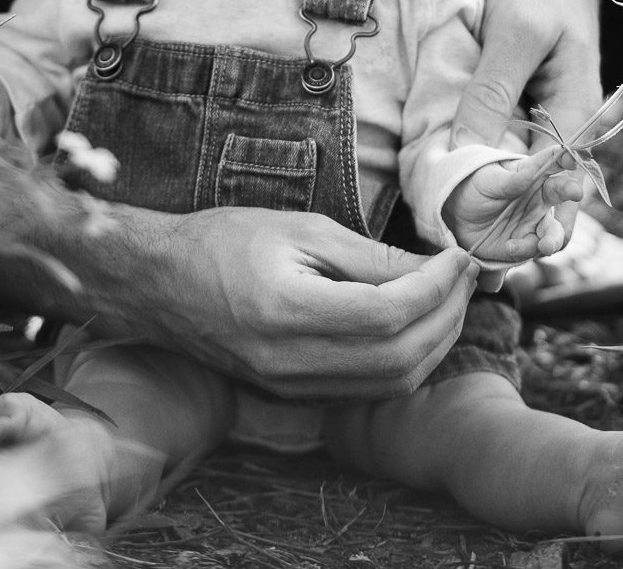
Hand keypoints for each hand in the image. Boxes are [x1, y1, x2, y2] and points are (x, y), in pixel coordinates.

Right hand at [66, 205, 480, 400]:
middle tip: (465, 275)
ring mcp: (291, 386)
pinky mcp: (292, 393)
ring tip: (449, 297)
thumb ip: (368, 256)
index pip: (389, 314)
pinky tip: (416, 324)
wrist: (158, 283)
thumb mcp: (300, 228)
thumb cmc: (224, 241)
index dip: (436, 287)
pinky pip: (366, 391)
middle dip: (446, 316)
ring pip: (388, 384)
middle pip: (398, 359)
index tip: (459, 256)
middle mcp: (291, 362)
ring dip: (433, 343)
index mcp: (289, 312)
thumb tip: (432, 268)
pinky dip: (404, 362)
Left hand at [443, 150, 584, 262]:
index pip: (553, 162)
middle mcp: (540, 198)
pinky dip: (525, 250)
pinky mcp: (525, 243)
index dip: (565, 158)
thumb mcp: (489, 179)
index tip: (571, 158)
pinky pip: (532, 249)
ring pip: (553, 232)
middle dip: (570, 192)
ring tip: (544, 246)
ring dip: (552, 239)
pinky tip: (510, 247)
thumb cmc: (477, 187)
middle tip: (576, 193)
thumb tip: (529, 173)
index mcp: (533, 174)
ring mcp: (534, 222)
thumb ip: (511, 180)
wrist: (458, 216)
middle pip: (561, 196)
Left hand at [450, 0, 604, 222]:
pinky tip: (455, 187)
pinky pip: (507, 147)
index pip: (550, 183)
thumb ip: (493, 92)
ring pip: (521, 174)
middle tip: (466, 250)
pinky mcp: (525, 109)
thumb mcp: (515, 34)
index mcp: (576, 114)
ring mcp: (546, 119)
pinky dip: (485, 167)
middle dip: (506, 222)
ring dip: (493, 201)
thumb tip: (466, 151)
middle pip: (540, 191)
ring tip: (457, 235)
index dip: (517, 212)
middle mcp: (567, 127)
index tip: (478, 231)